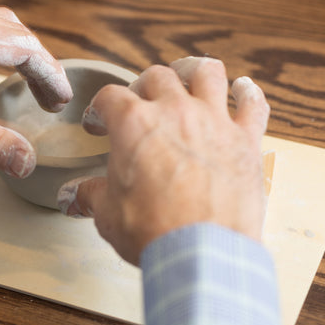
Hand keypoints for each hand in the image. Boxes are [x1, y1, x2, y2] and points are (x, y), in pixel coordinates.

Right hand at [57, 57, 269, 265]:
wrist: (202, 252)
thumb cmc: (154, 231)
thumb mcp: (109, 214)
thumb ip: (91, 196)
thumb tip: (72, 196)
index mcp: (134, 123)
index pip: (110, 97)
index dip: (99, 109)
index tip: (98, 123)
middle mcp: (175, 111)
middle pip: (156, 76)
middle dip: (142, 87)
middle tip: (139, 102)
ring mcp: (214, 121)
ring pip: (207, 73)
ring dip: (193, 71)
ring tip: (186, 75)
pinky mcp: (246, 140)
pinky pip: (253, 103)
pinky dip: (248, 93)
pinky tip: (242, 89)